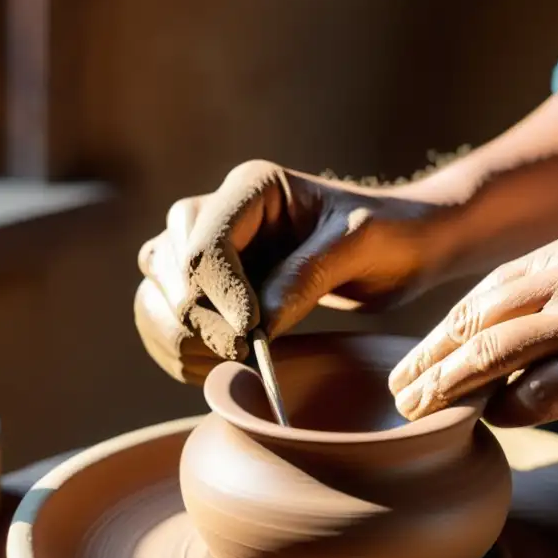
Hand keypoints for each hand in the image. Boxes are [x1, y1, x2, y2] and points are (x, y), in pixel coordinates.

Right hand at [136, 160, 448, 382]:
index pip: (205, 240)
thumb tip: (255, 326)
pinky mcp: (208, 287)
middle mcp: (217, 212)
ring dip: (179, 336)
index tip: (253, 335)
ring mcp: (206, 250)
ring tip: (228, 364)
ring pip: (155, 292)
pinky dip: (177, 351)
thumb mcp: (360, 244)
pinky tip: (214, 370)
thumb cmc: (389, 233)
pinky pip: (163, 318)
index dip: (220, 292)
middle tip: (242, 355)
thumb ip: (307, 276)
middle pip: (168, 266)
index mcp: (251, 187)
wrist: (401, 246)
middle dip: (198, 318)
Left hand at [389, 234, 557, 425]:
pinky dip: (506, 411)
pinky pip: (531, 395)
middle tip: (401, 393)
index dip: (438, 335)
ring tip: (420, 411)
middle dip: (429, 363)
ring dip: (448, 388)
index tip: (411, 363)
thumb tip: (475, 351)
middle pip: (473, 325)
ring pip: (489, 356)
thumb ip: (538, 302)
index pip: (478, 298)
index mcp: (557, 258)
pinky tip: (494, 421)